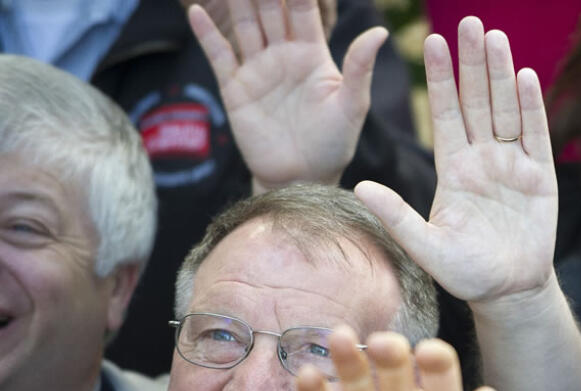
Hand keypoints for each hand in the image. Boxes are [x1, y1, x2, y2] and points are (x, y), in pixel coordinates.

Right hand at [188, 0, 384, 190]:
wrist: (302, 179)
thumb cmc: (333, 144)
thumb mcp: (352, 107)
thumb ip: (360, 69)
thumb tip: (380, 33)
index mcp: (312, 54)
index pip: (302, 9)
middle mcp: (283, 55)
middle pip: (269, 9)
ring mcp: (257, 70)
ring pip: (243, 24)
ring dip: (236, 1)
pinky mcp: (235, 89)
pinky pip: (219, 55)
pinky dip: (206, 34)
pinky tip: (196, 12)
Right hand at [297, 329, 498, 390]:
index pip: (440, 375)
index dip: (436, 360)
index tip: (430, 352)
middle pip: (395, 367)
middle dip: (390, 351)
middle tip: (383, 344)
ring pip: (356, 376)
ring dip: (348, 356)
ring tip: (340, 338)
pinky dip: (313, 388)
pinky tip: (308, 376)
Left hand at [355, 16, 557, 305]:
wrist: (509, 292)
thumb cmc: (465, 273)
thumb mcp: (425, 248)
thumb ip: (397, 217)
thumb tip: (360, 187)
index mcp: (452, 169)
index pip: (445, 113)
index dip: (440, 79)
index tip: (433, 42)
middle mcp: (482, 160)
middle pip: (477, 101)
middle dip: (473, 63)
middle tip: (470, 23)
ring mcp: (512, 166)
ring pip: (507, 110)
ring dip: (502, 75)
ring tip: (496, 38)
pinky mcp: (541, 178)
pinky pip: (536, 136)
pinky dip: (532, 107)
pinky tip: (527, 77)